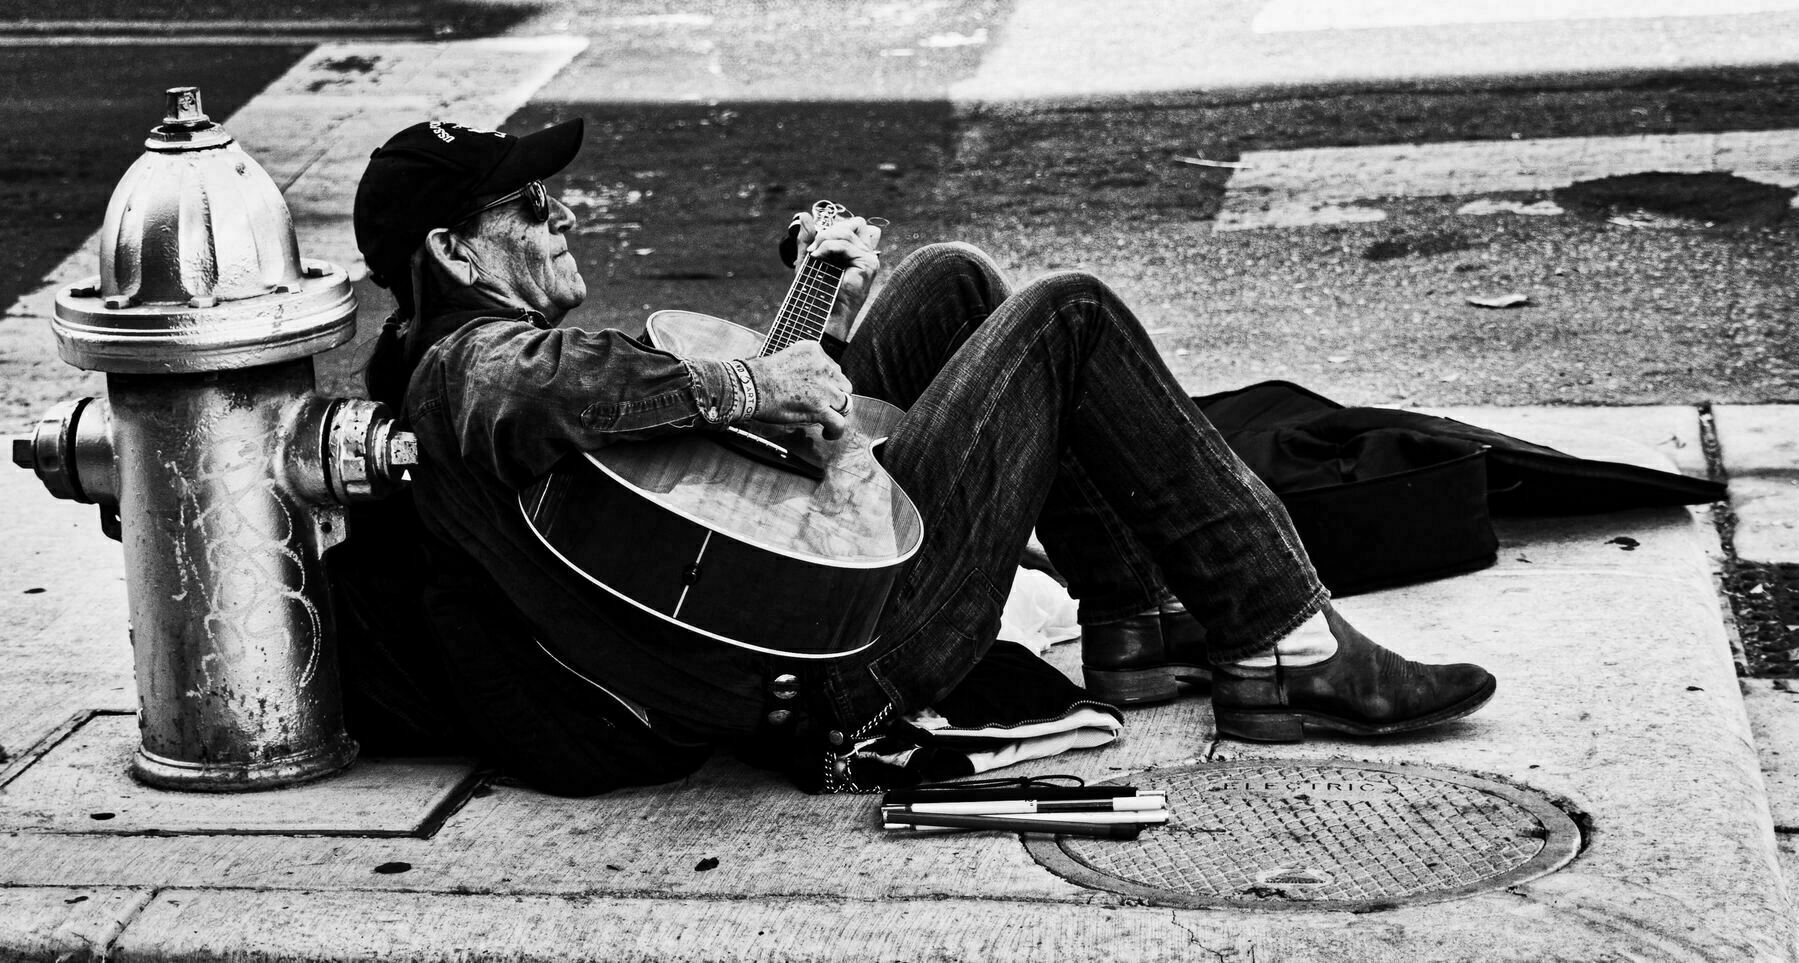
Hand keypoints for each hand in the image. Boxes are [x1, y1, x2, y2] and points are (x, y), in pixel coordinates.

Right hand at [742, 341, 854, 439]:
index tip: (819, 388)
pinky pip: (839, 422)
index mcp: (814, 351)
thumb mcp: (785, 356)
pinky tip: (828, 433)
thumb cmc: (759, 375)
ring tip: (828, 418)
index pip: (832, 366)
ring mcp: (824, 388)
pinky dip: (835, 431)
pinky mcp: (820, 408)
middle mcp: (823, 367)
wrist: (751, 387)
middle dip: (836, 394)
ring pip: (845, 402)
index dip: (828, 381)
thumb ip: (801, 365)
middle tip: (825, 403)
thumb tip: (805, 379)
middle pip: (843, 383)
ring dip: (837, 411)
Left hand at [792, 210, 881, 340]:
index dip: (833, 227)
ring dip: (825, 239)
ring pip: (846, 231)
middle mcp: (866, 254)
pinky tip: (817, 257)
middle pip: (853, 224)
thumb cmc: (817, 292)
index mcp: (857, 252)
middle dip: (829, 231)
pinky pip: (845, 243)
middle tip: (813, 248)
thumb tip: (803, 215)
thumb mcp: (809, 260)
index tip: (815, 243)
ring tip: (814, 254)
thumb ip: (807, 238)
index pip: (852, 225)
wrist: (822, 313)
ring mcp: (870, 259)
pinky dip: (827, 246)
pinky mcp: (868, 264)